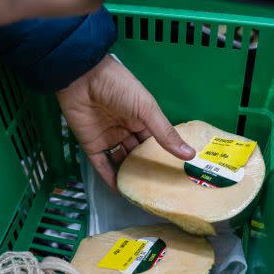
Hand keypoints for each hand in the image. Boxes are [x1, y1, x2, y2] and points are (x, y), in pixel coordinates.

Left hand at [56, 55, 195, 190]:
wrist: (83, 78)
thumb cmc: (120, 88)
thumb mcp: (148, 110)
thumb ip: (165, 134)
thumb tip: (190, 155)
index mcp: (141, 119)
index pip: (154, 142)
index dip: (163, 157)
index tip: (175, 175)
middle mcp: (125, 130)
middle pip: (138, 154)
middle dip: (147, 170)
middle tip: (160, 191)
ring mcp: (108, 138)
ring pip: (121, 162)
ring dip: (129, 176)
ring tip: (142, 195)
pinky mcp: (91, 145)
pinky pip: (101, 165)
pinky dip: (110, 178)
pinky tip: (121, 192)